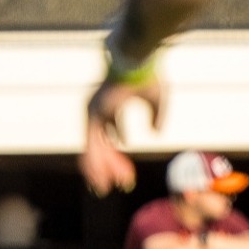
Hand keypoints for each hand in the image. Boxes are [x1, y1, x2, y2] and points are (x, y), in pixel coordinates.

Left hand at [81, 72, 162, 197]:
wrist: (139, 59)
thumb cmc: (148, 74)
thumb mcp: (156, 101)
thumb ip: (156, 117)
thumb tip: (155, 134)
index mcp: (109, 109)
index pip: (109, 139)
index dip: (116, 158)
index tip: (125, 176)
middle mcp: (97, 112)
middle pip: (99, 148)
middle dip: (106, 169)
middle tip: (110, 187)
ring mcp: (94, 114)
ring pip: (93, 149)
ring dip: (98, 170)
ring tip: (103, 188)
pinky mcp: (94, 115)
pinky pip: (92, 144)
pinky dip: (96, 162)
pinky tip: (100, 177)